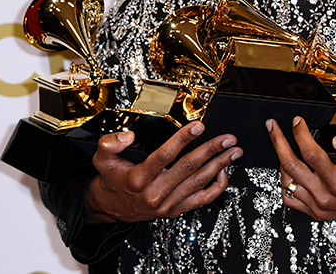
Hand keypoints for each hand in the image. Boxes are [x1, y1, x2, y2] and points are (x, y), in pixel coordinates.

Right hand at [84, 121, 241, 223]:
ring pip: (199, 182)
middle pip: (188, 168)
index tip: (198, 126)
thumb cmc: (112, 181)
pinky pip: (202, 200)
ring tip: (234, 151)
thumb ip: (110, 143)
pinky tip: (224, 171)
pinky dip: (216, 186)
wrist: (111, 209)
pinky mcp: (176, 210)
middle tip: (227, 138)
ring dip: (219, 165)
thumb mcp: (101, 159)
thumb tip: (128, 135)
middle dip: (211, 150)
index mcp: (139, 178)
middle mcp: (156, 192)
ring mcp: (168, 204)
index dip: (182, 139)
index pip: (164, 156)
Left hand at [267, 117, 335, 230]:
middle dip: (279, 142)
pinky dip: (285, 184)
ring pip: (288, 183)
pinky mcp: (318, 214)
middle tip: (273, 127)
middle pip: (291, 167)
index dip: (300, 133)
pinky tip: (287, 172)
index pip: (311, 154)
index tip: (297, 121)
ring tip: (278, 144)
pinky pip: (292, 200)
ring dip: (280, 161)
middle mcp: (326, 197)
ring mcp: (320, 207)